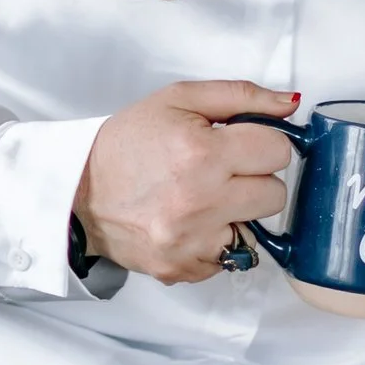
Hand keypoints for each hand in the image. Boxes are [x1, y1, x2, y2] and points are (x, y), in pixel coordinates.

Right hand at [74, 84, 301, 285]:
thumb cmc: (125, 143)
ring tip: (202, 198)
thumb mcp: (178, 100)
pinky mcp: (182, 268)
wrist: (76, 190)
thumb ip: (240, 96)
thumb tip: (289, 104)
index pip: (278, 151)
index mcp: (201, 152)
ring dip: (236, 214)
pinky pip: (228, 258)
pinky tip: (188, 222)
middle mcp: (199, 201)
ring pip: (256, 230)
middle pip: (275, 194)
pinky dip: (214, 241)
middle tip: (220, 171)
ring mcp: (191, 241)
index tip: (239, 143)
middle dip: (253, 179)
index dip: (261, 142)